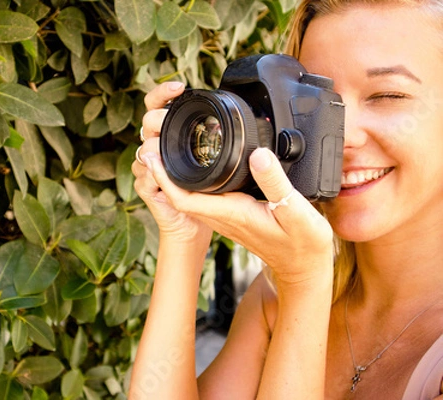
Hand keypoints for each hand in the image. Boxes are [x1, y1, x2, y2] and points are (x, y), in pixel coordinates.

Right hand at [132, 82, 212, 245]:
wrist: (194, 223)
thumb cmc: (206, 190)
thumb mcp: (217, 159)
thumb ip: (217, 138)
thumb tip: (234, 115)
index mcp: (170, 134)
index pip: (157, 105)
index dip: (163, 93)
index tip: (180, 87)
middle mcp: (155, 146)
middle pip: (148, 122)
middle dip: (158, 120)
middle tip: (171, 122)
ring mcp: (146, 166)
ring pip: (144, 148)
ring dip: (156, 149)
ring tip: (169, 153)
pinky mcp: (145, 186)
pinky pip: (144, 175)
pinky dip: (154, 175)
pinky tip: (162, 177)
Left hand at [140, 120, 333, 286]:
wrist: (304, 267)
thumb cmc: (302, 245)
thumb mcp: (296, 212)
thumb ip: (275, 182)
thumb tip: (257, 155)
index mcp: (232, 213)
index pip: (184, 198)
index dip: (165, 177)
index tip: (154, 155)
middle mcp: (223, 217)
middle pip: (181, 195)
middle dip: (164, 172)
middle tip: (155, 144)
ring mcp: (226, 218)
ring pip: (191, 197)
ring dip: (176, 177)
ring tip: (169, 151)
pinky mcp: (233, 217)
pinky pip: (204, 199)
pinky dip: (194, 182)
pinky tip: (199, 167)